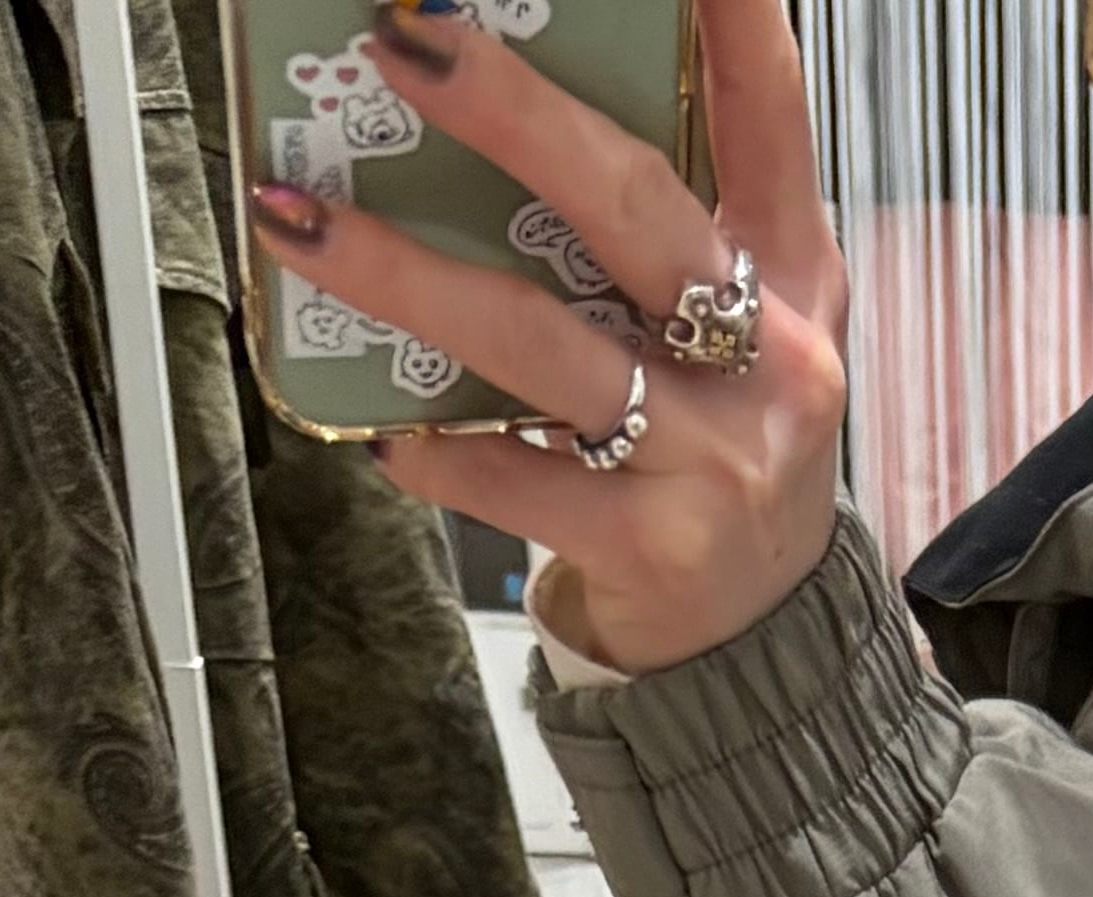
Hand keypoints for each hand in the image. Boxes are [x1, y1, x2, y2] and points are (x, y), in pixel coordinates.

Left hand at [247, 0, 847, 675]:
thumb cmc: (717, 444)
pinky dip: (441, 450)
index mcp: (791, 275)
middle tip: (405, 41)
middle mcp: (768, 357)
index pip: (768, 118)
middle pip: (632, 207)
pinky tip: (387, 431)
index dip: (736, 17)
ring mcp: (714, 457)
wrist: (757, 638)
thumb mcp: (737, 322)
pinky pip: (521, 479)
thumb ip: (663, 217)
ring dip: (408, 277)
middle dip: (512, 115)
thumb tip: (499, 90)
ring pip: (544, 344)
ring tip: (301, 221)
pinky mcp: (656, 546)